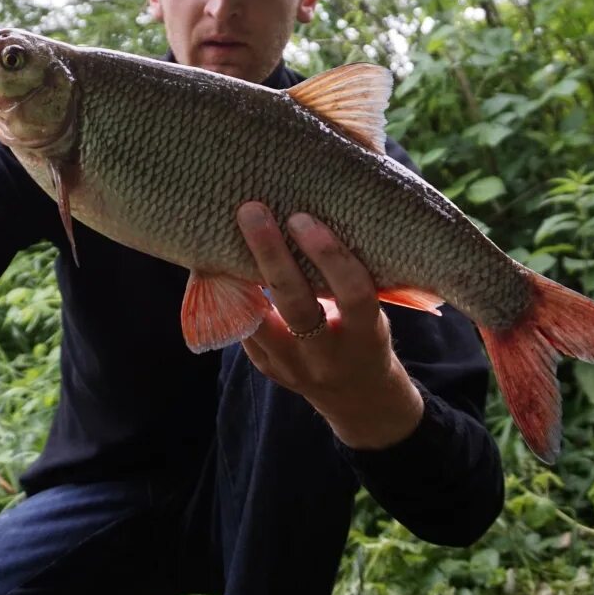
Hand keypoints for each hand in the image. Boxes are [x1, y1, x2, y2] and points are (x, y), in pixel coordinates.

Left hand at [236, 202, 424, 449]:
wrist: (356, 394)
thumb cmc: (366, 330)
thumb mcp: (374, 309)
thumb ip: (353, 272)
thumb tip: (322, 200)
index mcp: (366, 334)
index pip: (354, 293)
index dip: (330, 256)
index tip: (305, 218)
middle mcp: (328, 355)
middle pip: (296, 304)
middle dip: (271, 255)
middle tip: (252, 210)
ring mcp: (293, 367)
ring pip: (258, 319)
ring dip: (237, 274)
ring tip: (223, 231)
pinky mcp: (267, 368)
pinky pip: (243, 327)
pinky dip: (231, 293)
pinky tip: (219, 258)